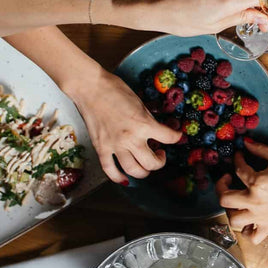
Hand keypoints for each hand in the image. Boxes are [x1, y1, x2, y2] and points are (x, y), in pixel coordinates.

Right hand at [66, 67, 180, 183]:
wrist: (90, 88)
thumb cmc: (115, 90)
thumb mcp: (140, 103)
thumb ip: (149, 120)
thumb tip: (158, 131)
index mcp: (143, 124)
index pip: (169, 138)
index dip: (176, 137)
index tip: (176, 137)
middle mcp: (131, 139)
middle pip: (152, 162)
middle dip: (160, 161)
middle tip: (160, 153)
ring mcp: (115, 146)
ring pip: (134, 170)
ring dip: (144, 172)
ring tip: (145, 165)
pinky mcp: (101, 148)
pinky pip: (110, 170)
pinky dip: (119, 178)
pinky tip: (125, 179)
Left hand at [125, 0, 267, 35]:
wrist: (156, 3)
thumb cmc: (181, 19)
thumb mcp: (214, 25)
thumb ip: (242, 17)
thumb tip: (262, 18)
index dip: (266, 9)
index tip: (264, 21)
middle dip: (253, 5)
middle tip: (248, 22)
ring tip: (225, 13)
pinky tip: (215, 3)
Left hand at [215, 139, 267, 243]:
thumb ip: (260, 149)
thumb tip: (245, 142)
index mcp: (257, 183)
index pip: (238, 169)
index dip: (237, 159)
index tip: (239, 155)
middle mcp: (254, 202)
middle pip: (225, 199)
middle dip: (221, 187)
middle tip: (227, 180)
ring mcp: (260, 217)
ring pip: (233, 220)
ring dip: (230, 210)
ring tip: (235, 202)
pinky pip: (251, 237)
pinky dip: (246, 231)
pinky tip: (248, 221)